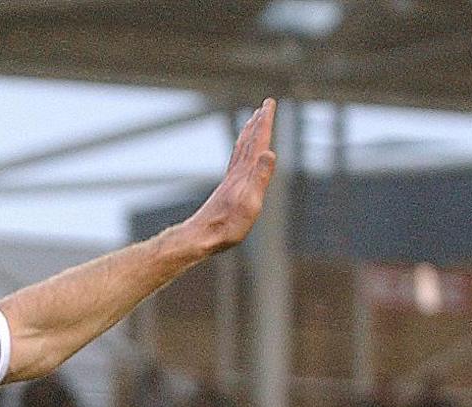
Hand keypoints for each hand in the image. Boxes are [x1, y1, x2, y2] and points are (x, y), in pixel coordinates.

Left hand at [185, 99, 277, 253]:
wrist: (201, 237)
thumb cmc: (228, 225)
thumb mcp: (251, 203)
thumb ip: (260, 177)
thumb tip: (269, 151)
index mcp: (245, 174)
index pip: (258, 142)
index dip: (265, 122)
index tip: (269, 103)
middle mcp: (237, 173)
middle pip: (249, 141)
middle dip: (259, 122)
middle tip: (265, 105)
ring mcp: (231, 180)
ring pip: (241, 150)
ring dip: (249, 134)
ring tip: (253, 122)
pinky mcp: (227, 189)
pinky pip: (237, 162)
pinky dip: (241, 151)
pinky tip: (242, 154)